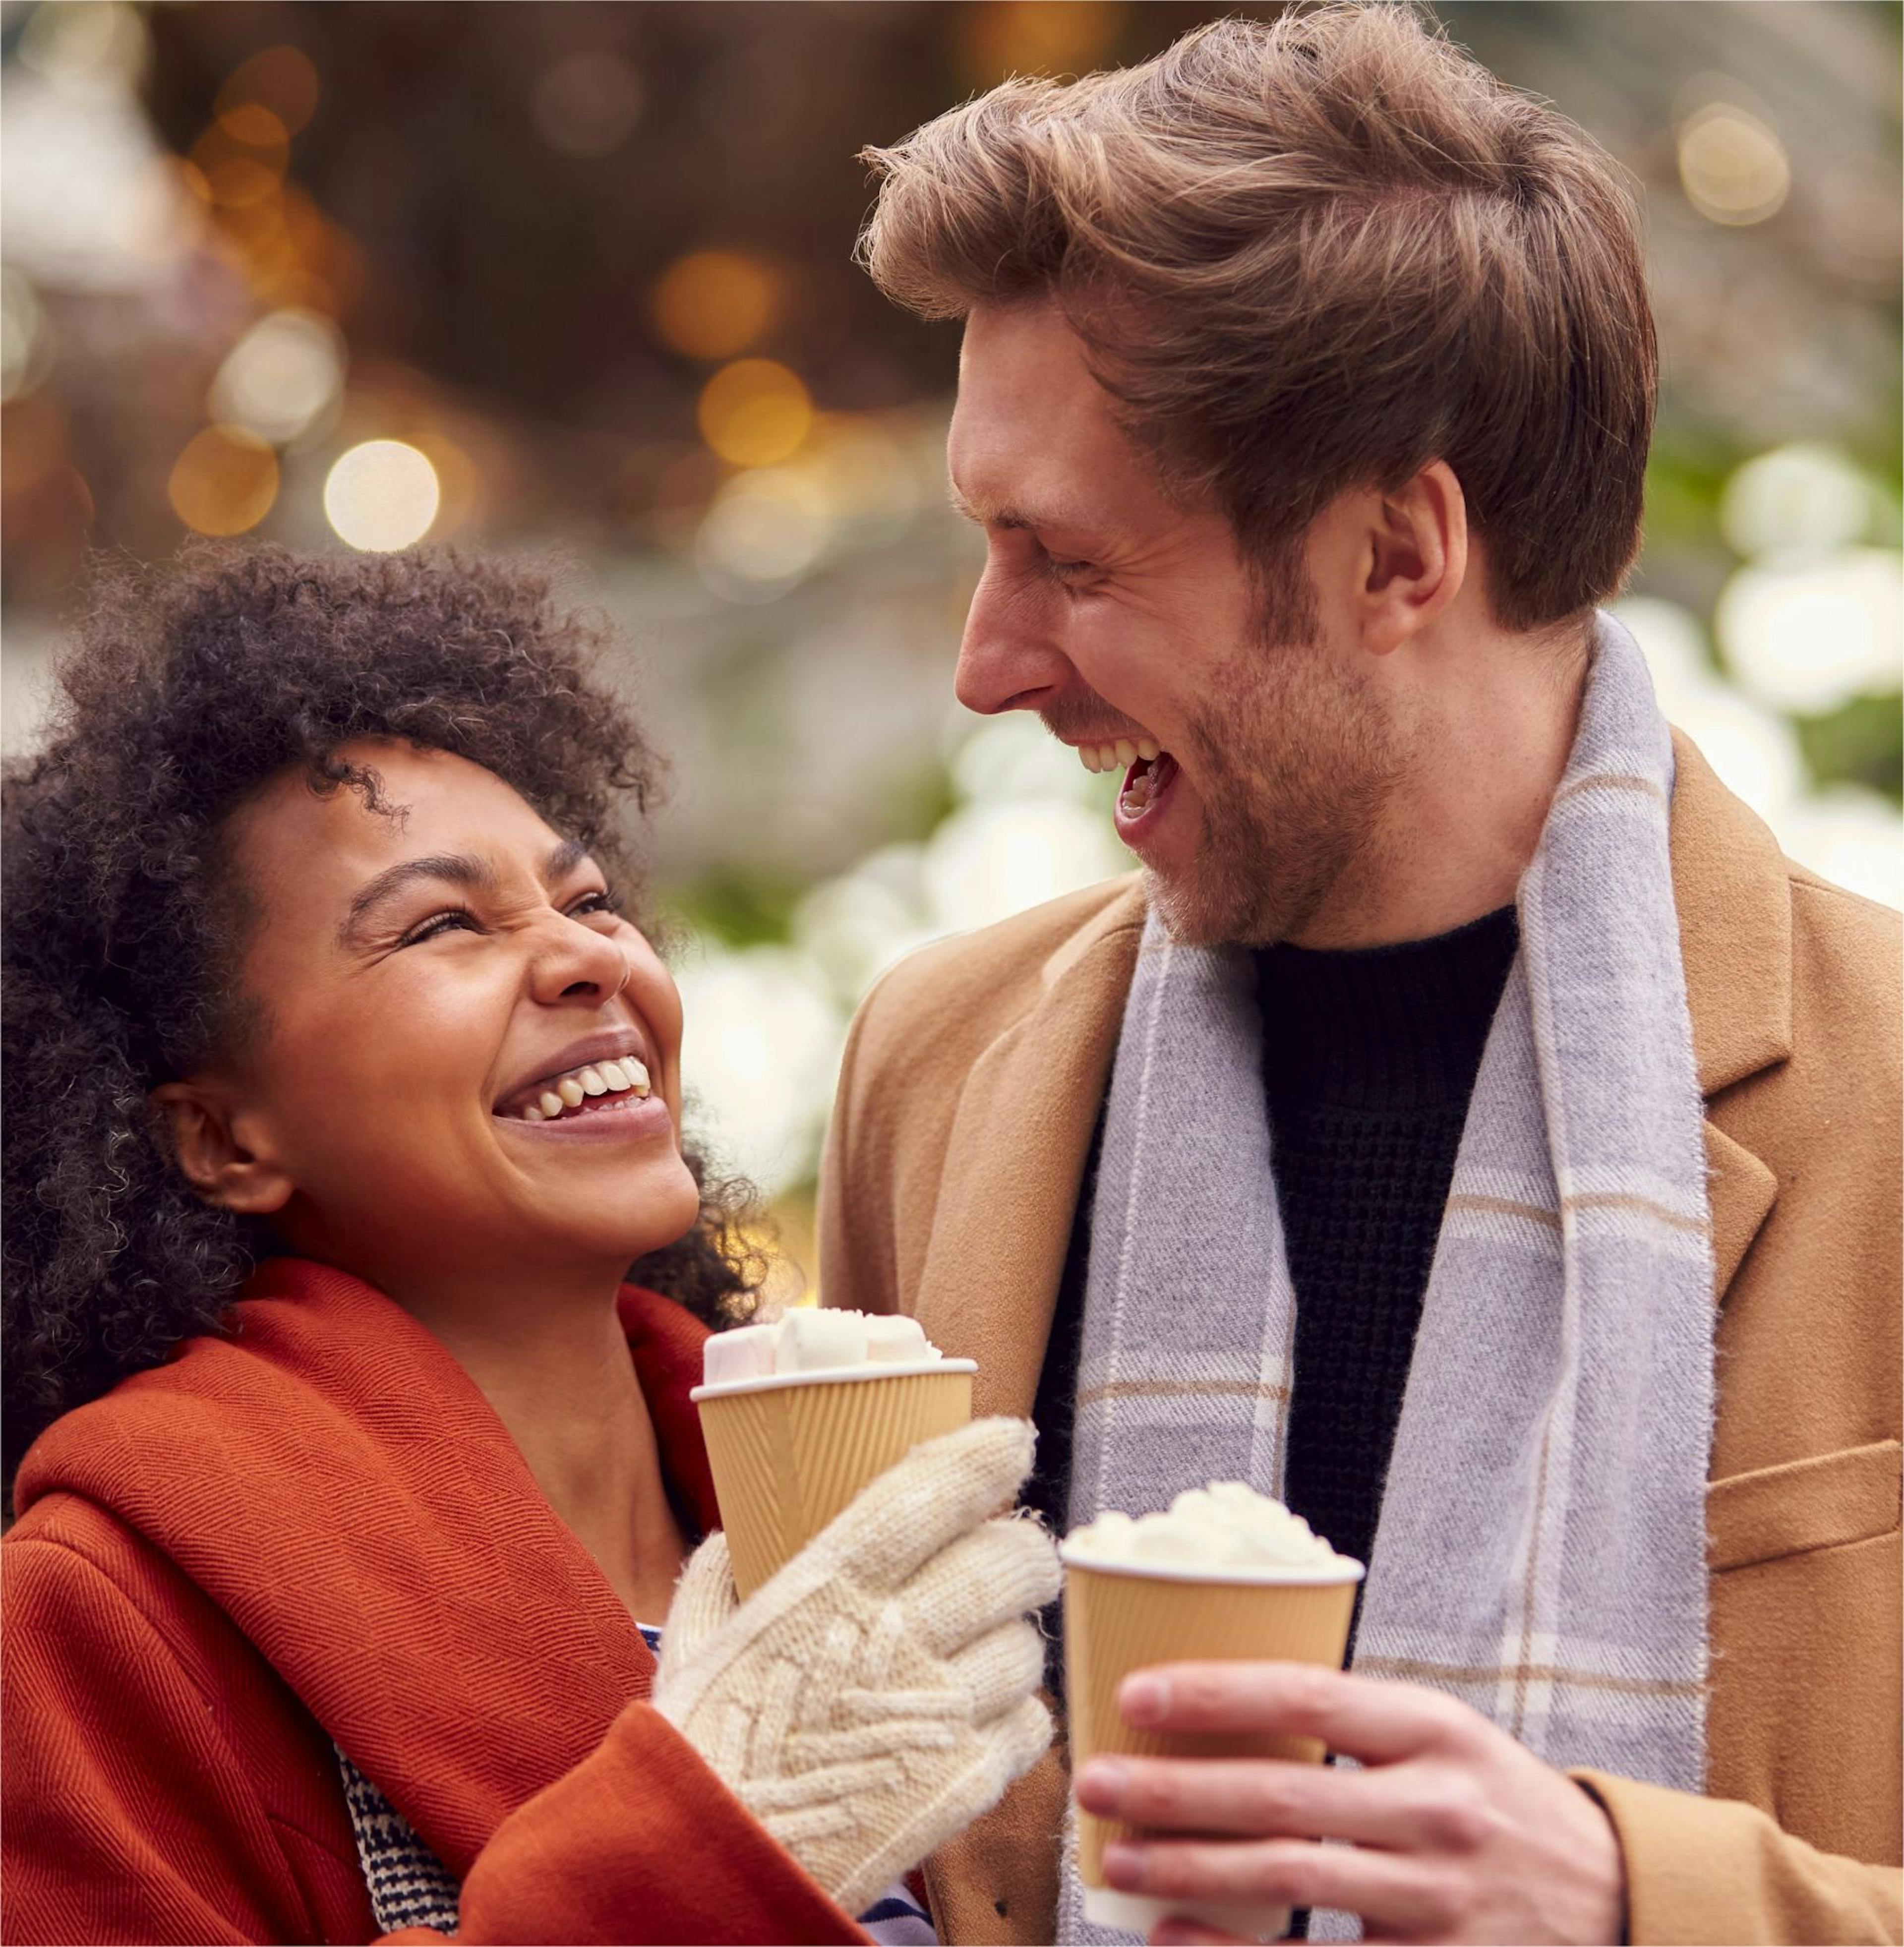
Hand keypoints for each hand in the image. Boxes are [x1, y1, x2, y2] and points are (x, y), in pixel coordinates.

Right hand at [653, 1418, 1058, 1918]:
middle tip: (1009, 1558)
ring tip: (984, 1650)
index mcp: (829, 1587)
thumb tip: (727, 1542)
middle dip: (1022, 1553)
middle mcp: (895, 1638)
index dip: (984, 1457)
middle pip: (1009, 1563)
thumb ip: (713, 1589)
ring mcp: (936, 1713)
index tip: (1012, 1442)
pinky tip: (986, 1717)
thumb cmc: (698, 1754)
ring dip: (1015, 1641)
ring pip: (1027, 1646)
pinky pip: (1031, 1727)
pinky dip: (1019, 1717)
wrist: (707, 1873)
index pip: (930, 1493)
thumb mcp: (690, 1652)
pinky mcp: (963, 1784)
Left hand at [1072, 1661, 1625, 1945]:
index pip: (1307, 1697)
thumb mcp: (1440, 1736)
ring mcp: (1442, 1900)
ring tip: (1115, 1858)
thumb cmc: (1492, 1800)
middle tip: (1093, 1780)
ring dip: (1188, 1870)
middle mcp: (1440, 1809)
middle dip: (1173, 1791)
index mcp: (1434, 1728)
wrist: (1614, 1897)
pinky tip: (1173, 1941)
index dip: (1215, 1693)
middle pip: (1282, 1797)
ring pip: (1289, 1880)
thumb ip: (1349, 1725)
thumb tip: (1213, 1706)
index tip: (1134, 1693)